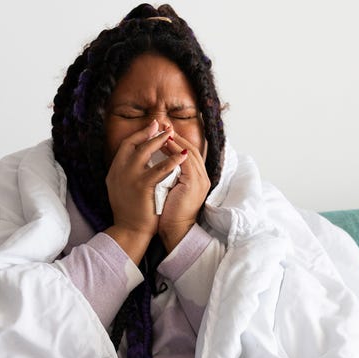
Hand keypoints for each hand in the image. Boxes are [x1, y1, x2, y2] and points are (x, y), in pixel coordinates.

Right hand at [104, 120, 186, 262]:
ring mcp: (129, 177)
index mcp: (114, 171)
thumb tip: (134, 161)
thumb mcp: (121, 188)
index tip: (151, 127)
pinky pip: (159, 169)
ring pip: (145, 151)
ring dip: (160, 141)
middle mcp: (118, 171)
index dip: (139, 134)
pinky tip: (181, 155)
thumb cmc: (128, 212)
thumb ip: (125, 174)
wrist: (129, 230)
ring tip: (171, 135)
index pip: (125, 145)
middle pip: (133, 143)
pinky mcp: (142, 186)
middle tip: (162, 126)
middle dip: (149, 132)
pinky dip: (171, 160)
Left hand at [158, 131, 209, 252]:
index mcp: (197, 179)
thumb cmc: (169, 216)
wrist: (176, 232)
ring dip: (175, 139)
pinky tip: (163, 144)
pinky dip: (174, 151)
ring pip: (189, 152)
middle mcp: (202, 177)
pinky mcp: (194, 184)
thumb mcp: (170, 191)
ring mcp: (200, 180)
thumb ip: (169, 177)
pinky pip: (185, 161)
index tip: (162, 131)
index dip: (176, 141)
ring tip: (162, 130)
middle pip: (191, 149)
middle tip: (162, 124)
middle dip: (176, 135)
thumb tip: (156, 165)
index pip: (189, 154)